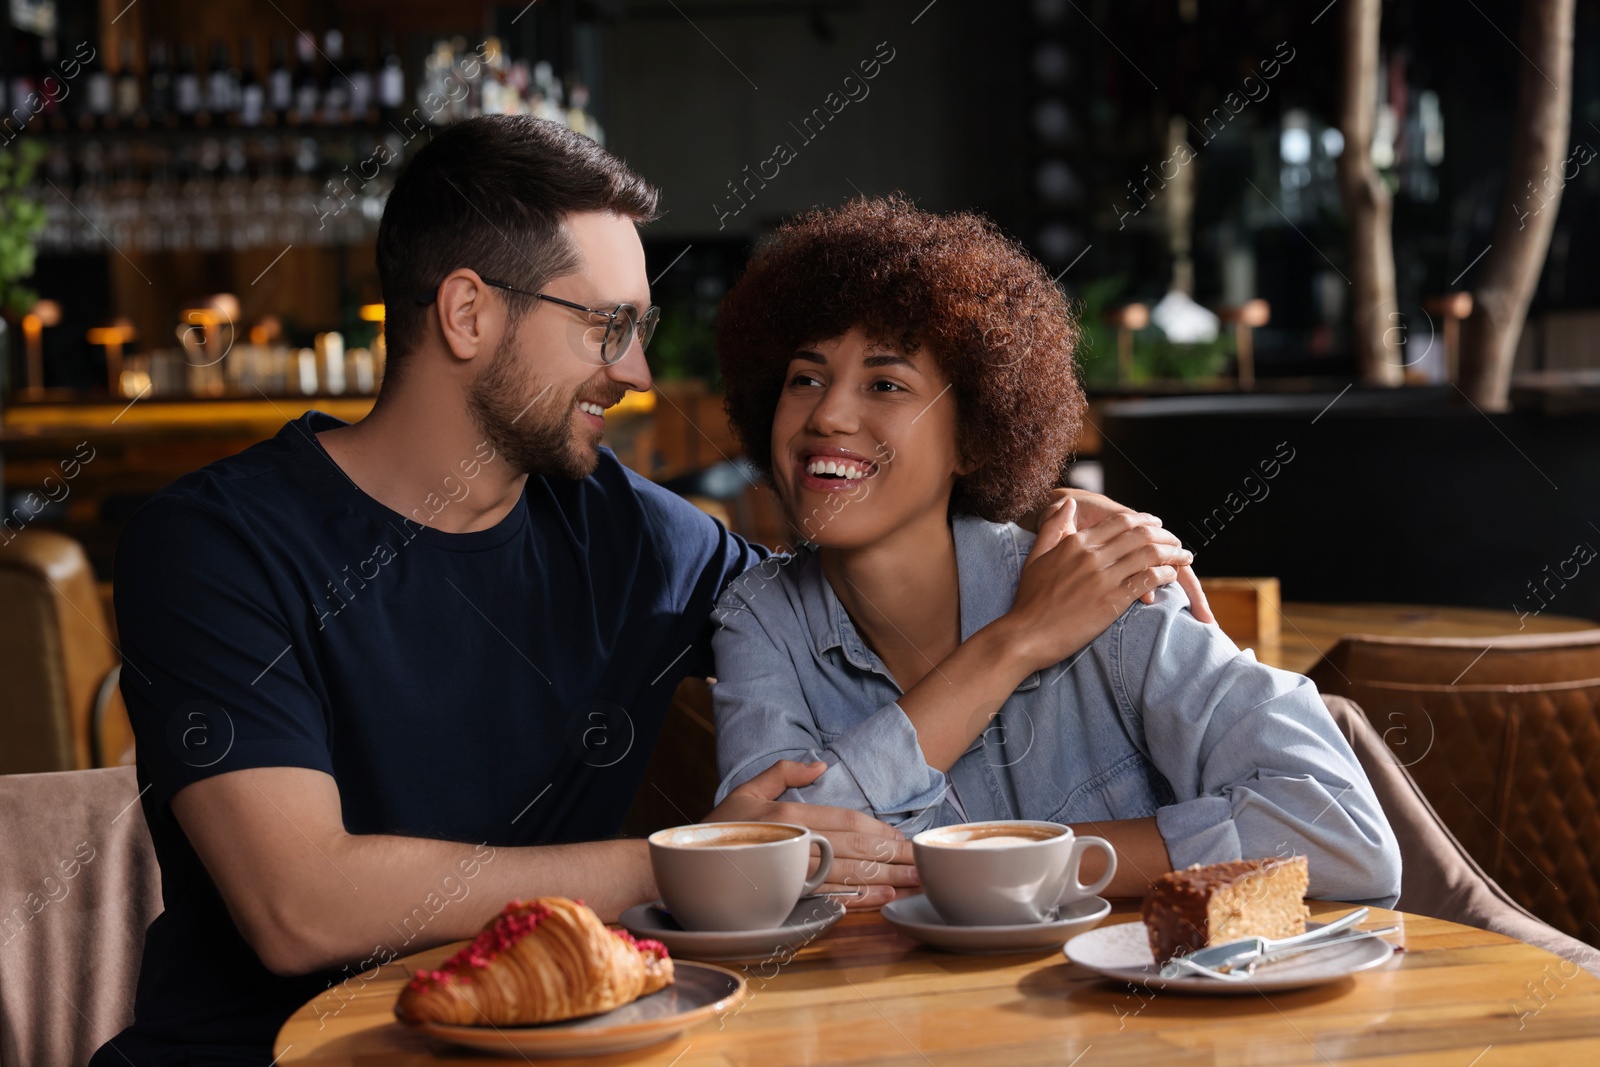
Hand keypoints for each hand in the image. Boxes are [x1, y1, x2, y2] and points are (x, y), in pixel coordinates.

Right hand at [706, 759, 918, 908]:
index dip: (879, 829)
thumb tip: (820, 765)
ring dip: (888, 878)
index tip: (903, 837)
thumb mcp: (748, 788)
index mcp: (790, 815)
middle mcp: (795, 842)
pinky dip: (861, 898)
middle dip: (895, 856)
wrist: (688, 865)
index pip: (847, 820)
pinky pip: (832, 896)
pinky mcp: (788, 895)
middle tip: (924, 861)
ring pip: (851, 873)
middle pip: (857, 848)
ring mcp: (792, 871)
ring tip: (915, 881)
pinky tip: (884, 898)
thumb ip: (784, 772)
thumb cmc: (720, 827)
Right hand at [1026, 488, 1214, 623]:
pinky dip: (1164, 575)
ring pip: (1148, 555)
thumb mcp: (1036, 557)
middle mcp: (1091, 556)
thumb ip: (1052, 527)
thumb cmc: (1029, 600)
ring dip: (1172, 553)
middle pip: (1140, 535)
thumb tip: (1067, 503)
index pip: (1120, 522)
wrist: (1026, 635)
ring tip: (1184, 557)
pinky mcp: (1111, 601)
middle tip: (1177, 541)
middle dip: (1165, 535)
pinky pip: (1147, 580)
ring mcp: (1102, 578)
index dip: (1145, 521)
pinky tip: (1171, 576)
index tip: (1157, 524)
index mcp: (1076, 543)